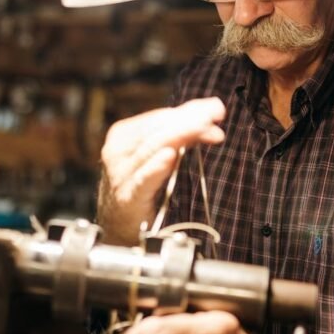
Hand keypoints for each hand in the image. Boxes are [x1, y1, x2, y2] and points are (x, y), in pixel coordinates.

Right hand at [98, 97, 225, 244]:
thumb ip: (180, 135)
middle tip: (216, 113)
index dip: (188, 111)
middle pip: (158, 130)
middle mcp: (119, 151)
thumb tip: (211, 112)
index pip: (160, 117)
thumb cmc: (140, 187)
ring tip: (204, 128)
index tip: (215, 108)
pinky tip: (170, 157)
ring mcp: (120, 174)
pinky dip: (156, 167)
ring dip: (182, 135)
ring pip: (152, 148)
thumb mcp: (157, 156)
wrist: (117, 225)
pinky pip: (143, 179)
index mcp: (124, 135)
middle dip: (190, 120)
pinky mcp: (127, 197)